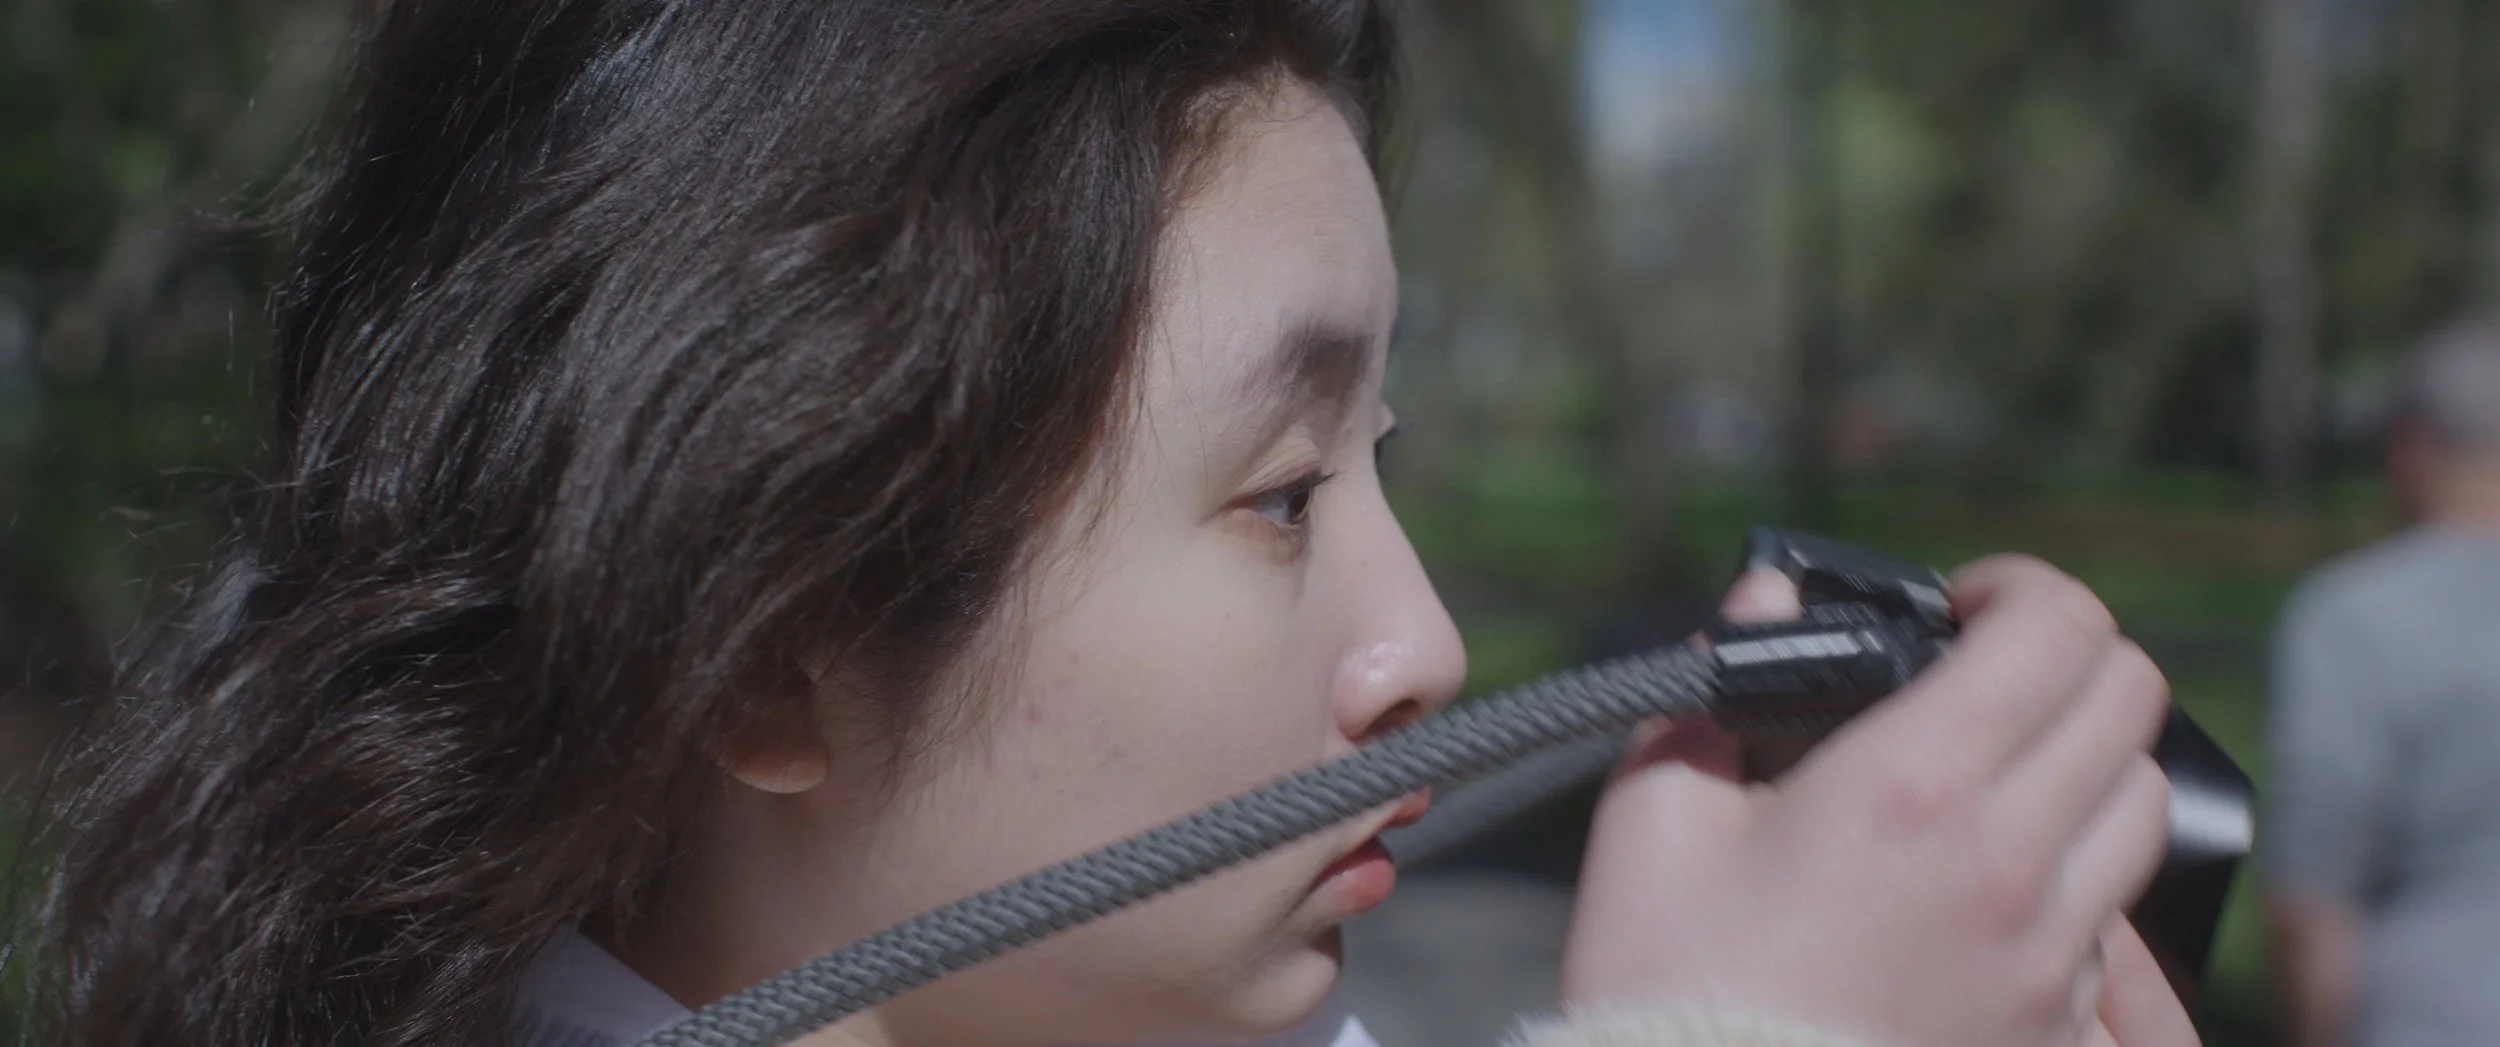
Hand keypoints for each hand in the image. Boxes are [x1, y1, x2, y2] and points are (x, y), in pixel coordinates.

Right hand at [1558, 557, 2197, 1046]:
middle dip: (2065, 661)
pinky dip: (2071, 883)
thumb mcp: (1652, 817)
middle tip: (1985, 677)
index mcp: (1914, 783)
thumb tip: (1765, 603)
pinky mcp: (2053, 1029)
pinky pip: (2114, 925)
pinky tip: (1982, 893)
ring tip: (1997, 781)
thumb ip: (1713, 687)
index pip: (2059, 627)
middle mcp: (2010, 860)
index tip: (1960, 608)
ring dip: (2085, 766)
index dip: (2017, 588)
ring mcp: (2049, 956)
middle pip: (2131, 702)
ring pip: (2143, 809)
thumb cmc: (1664, 983)